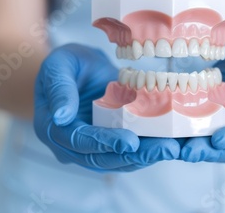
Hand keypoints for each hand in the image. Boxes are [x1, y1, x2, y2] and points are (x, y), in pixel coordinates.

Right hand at [34, 44, 179, 171]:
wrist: (79, 71)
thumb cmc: (66, 64)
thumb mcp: (59, 65)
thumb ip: (59, 88)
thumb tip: (61, 116)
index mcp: (52, 128)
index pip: (79, 140)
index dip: (104, 142)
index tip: (129, 142)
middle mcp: (71, 146)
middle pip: (102, 158)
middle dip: (135, 155)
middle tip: (165, 148)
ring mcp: (92, 148)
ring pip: (119, 160)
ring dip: (147, 157)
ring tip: (172, 148)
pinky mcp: (111, 144)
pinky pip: (129, 153)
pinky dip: (149, 151)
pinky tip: (170, 144)